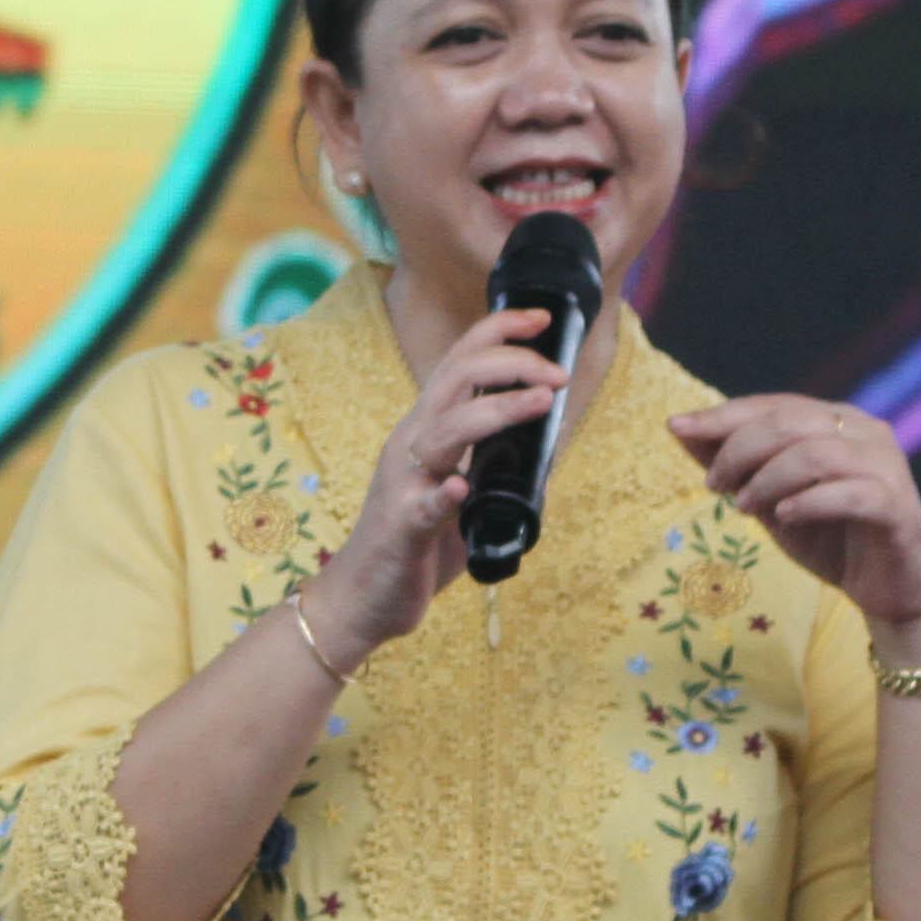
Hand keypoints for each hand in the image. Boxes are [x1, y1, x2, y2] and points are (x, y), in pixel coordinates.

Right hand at [302, 305, 569, 669]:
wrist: (361, 601)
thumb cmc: (412, 547)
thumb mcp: (455, 493)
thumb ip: (487, 468)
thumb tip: (543, 453)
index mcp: (426, 431)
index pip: (460, 362)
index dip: (499, 331)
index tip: (543, 319)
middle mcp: (410, 444)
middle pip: (454, 378)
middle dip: (510, 362)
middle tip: (558, 373)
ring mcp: (402, 483)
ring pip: (445, 430)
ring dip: (496, 410)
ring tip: (541, 402)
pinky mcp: (399, 527)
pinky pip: (421, 506)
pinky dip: (441, 494)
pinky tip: (461, 488)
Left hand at [670, 398, 920, 651]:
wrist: (890, 594)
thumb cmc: (829, 540)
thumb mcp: (769, 501)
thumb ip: (734, 465)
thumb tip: (679, 427)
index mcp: (837, 421)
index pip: (774, 404)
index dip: (723, 415)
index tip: (677, 428)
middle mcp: (866, 432)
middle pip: (790, 421)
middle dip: (740, 449)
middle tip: (713, 486)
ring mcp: (886, 467)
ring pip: (816, 453)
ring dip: (768, 479)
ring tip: (743, 508)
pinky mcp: (898, 507)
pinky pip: (850, 494)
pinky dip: (809, 502)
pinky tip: (784, 517)